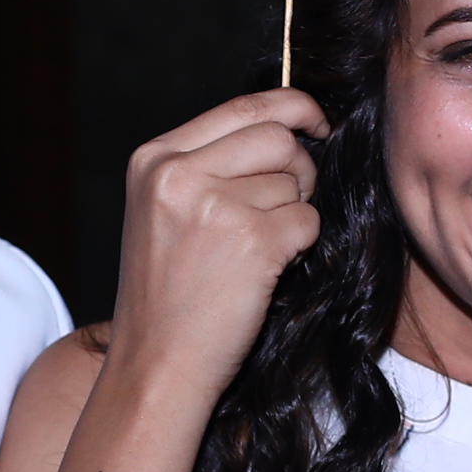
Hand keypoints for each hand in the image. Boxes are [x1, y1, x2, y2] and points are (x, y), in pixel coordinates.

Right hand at [108, 90, 325, 403]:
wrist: (156, 365)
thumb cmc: (166, 296)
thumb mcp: (162, 211)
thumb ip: (208, 164)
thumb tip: (286, 128)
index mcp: (154, 159)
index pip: (243, 106)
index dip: (293, 108)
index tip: (317, 123)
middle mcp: (178, 174)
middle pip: (278, 137)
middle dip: (299, 168)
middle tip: (287, 205)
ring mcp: (214, 206)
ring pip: (294, 183)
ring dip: (293, 215)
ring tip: (256, 252)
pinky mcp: (250, 242)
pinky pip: (307, 223)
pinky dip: (300, 247)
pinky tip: (266, 271)